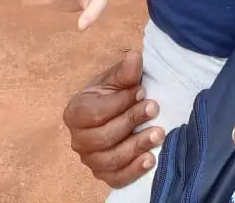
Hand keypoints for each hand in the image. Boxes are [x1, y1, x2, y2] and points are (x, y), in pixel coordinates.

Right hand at [63, 50, 165, 187]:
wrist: (112, 110)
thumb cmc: (112, 93)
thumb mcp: (116, 79)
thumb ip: (124, 71)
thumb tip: (134, 57)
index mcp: (75, 112)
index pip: (97, 113)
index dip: (120, 103)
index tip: (141, 91)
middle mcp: (78, 140)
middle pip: (104, 137)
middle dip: (131, 122)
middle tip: (154, 108)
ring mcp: (90, 160)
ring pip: (111, 159)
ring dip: (137, 146)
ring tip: (159, 133)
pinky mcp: (103, 174)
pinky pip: (116, 178)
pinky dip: (134, 171)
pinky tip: (151, 158)